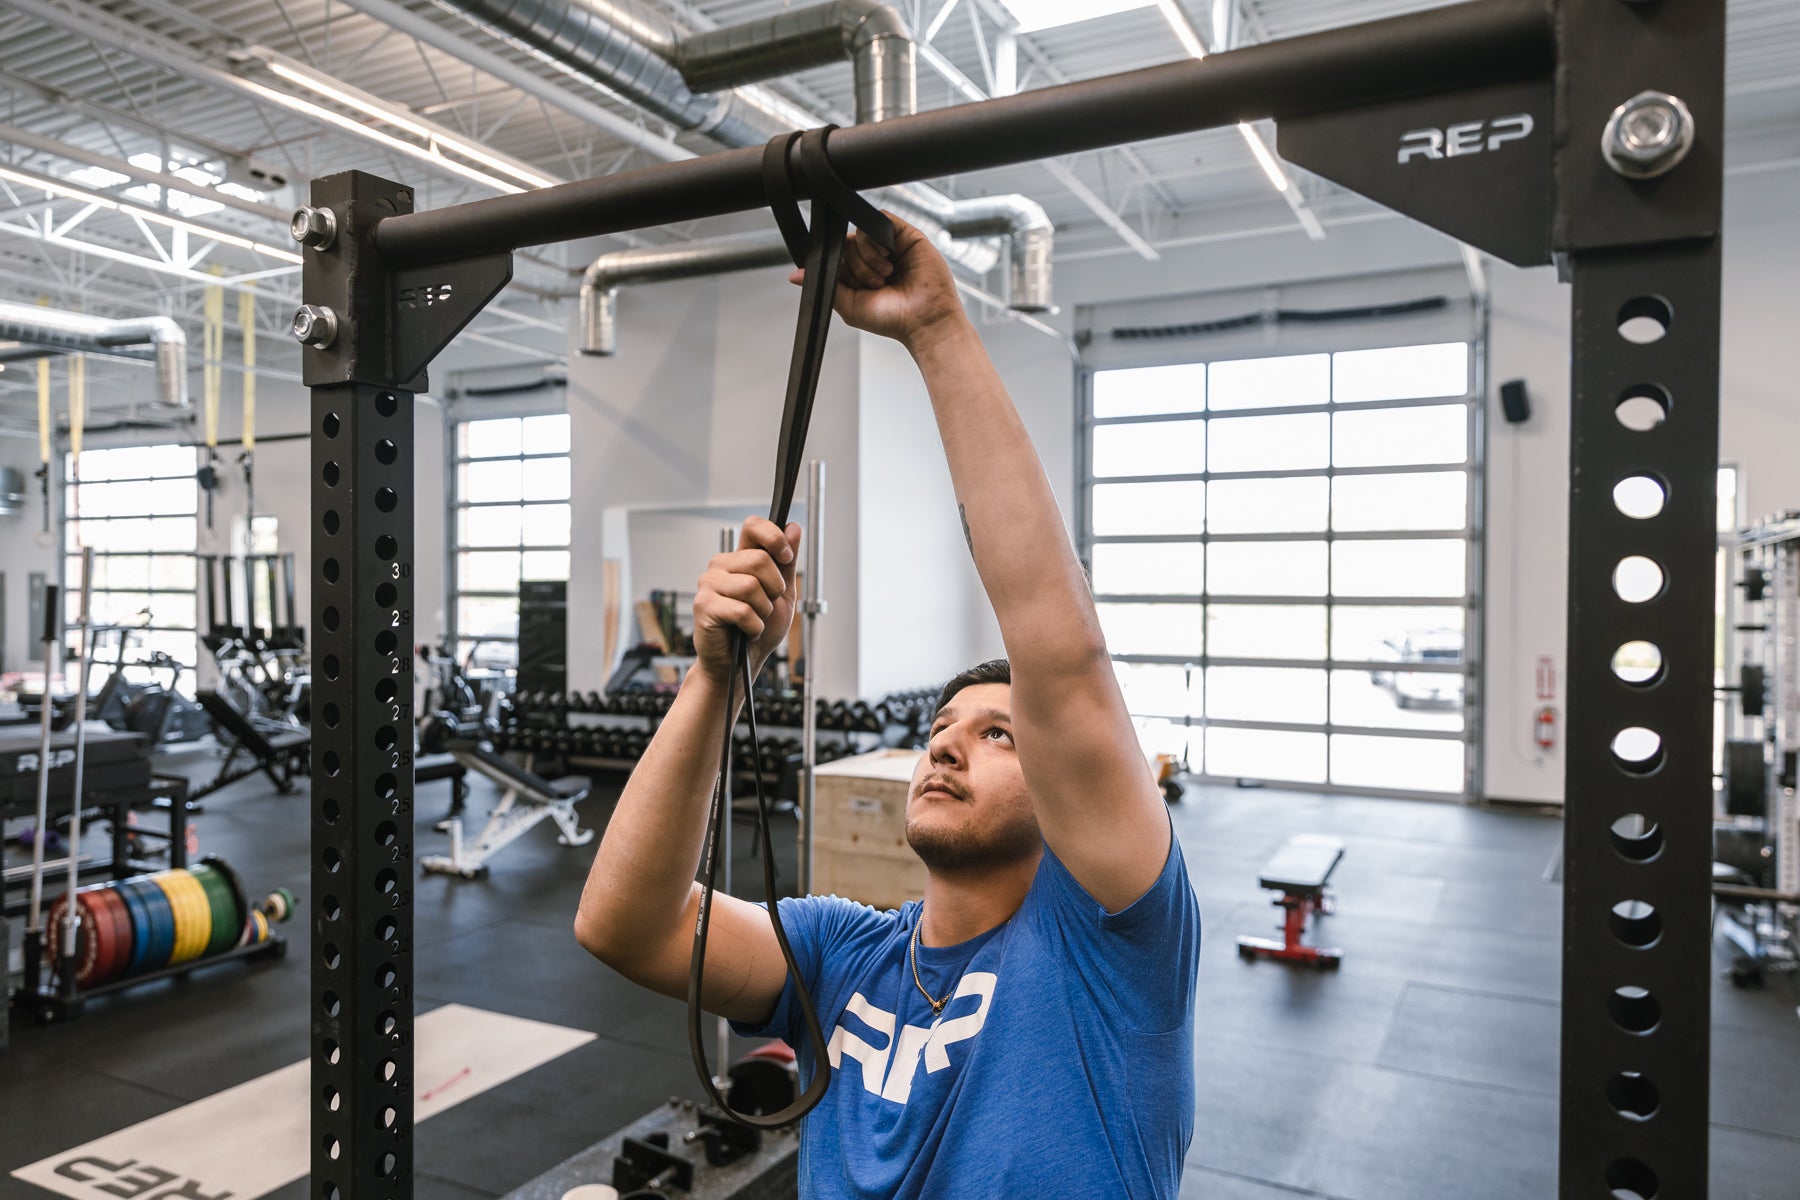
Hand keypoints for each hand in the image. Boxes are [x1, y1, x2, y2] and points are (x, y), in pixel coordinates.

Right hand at [692, 517, 801, 687]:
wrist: (740, 664)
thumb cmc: (758, 629)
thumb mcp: (782, 594)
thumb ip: (787, 562)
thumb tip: (793, 528)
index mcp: (740, 558)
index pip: (753, 526)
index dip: (774, 537)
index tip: (786, 556)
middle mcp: (721, 566)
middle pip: (759, 559)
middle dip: (775, 588)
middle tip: (767, 605)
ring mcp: (709, 584)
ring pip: (751, 586)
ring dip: (763, 611)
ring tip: (755, 620)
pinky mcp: (704, 606)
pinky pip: (742, 610)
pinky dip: (754, 626)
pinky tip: (747, 631)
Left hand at [790, 214, 967, 353]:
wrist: (924, 319)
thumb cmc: (892, 319)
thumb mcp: (849, 306)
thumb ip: (825, 287)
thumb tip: (794, 276)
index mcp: (860, 274)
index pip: (837, 255)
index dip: (838, 264)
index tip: (848, 281)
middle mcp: (874, 258)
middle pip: (845, 242)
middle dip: (854, 266)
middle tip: (873, 284)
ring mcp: (890, 245)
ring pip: (860, 232)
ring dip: (866, 257)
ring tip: (885, 276)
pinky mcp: (906, 235)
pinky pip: (880, 221)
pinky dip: (878, 241)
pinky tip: (890, 260)